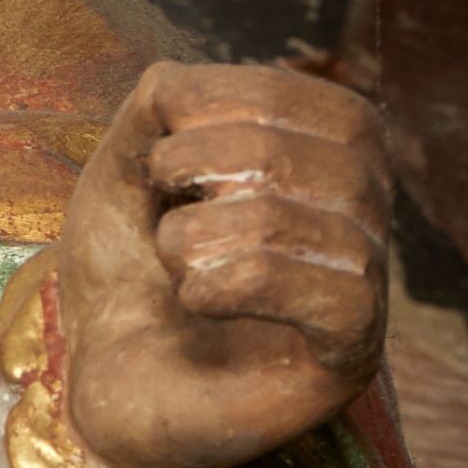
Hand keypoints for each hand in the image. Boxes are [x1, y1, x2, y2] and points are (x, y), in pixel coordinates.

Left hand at [57, 59, 389, 467]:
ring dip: (206, 235)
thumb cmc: (128, 274)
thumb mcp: (132, 164)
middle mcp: (366, 214)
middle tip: (160, 217)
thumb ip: (166, 102)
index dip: (218, 104)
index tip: (159, 159)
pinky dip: (239, 285)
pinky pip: (337, 290)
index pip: (305, 96)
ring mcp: (364, 285)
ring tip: (174, 266)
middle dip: (209, 163)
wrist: (101, 383)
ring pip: (316, 218)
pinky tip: (197, 301)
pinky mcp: (351, 354)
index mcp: (327, 156)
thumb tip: (190, 84)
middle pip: (322, 149)